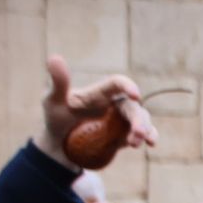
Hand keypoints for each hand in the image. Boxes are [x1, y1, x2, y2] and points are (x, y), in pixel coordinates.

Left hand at [32, 55, 156, 169]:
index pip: (117, 84)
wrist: (59, 144)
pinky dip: (150, 135)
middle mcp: (114, 104)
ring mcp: (122, 120)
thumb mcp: (52, 101)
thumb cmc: (56, 118)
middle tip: (138, 133)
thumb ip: (58, 82)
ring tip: (134, 143)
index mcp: (99, 93)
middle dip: (138, 119)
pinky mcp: (126, 134)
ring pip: (142, 119)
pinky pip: (144, 133)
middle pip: (133, 107)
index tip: (135, 95)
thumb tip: (55, 58)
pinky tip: (150, 143)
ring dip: (145, 130)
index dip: (128, 86)